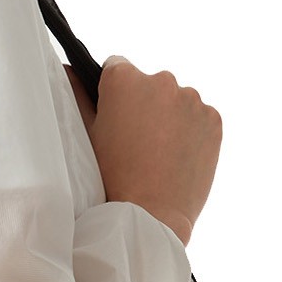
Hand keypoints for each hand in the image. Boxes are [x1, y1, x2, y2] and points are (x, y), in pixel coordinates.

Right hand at [64, 56, 221, 246]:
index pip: (116, 67)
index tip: (114, 115)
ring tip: (158, 153)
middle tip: (136, 141)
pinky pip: (199, 118)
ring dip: (169, 117)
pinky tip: (177, 157)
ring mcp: (192, 99)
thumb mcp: (87, 135)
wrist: (152, 214)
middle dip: (144, 104)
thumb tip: (68, 70)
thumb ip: (77, 95)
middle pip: (150, 84)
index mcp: (124, 79)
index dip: (113, 93)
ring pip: (177, 101)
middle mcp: (161, 80)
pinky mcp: (213, 119)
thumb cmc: (112, 176)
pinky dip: (191, 132)